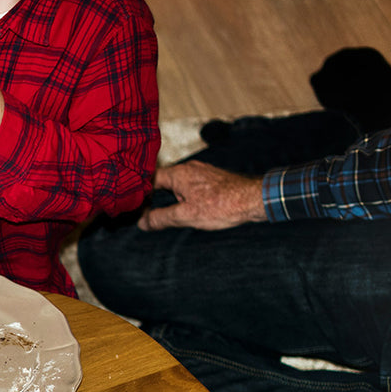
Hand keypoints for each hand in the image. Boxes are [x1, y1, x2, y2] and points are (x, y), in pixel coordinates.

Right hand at [138, 161, 267, 230]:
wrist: (255, 199)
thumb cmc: (223, 205)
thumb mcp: (186, 216)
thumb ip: (161, 218)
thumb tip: (143, 223)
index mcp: (179, 174)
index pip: (149, 178)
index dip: (139, 193)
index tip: (134, 207)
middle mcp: (189, 168)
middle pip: (163, 180)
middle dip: (153, 196)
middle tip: (147, 213)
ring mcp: (202, 172)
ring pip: (177, 183)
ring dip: (170, 197)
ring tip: (167, 213)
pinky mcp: (212, 179)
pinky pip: (190, 185)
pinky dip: (184, 195)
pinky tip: (188, 208)